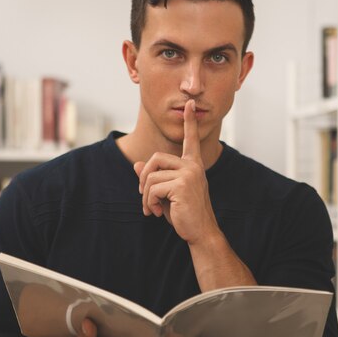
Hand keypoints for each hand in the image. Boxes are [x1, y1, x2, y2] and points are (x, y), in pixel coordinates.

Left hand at [134, 99, 219, 243]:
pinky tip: (156, 212)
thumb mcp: (167, 193)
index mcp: (193, 165)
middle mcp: (192, 166)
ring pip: (151, 176)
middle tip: (144, 195)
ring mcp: (189, 174)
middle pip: (155, 158)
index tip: (189, 104)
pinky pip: (152, 188)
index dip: (189, 122)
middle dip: (143, 177)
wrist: (200, 232)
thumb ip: (154, 177)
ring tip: (151, 209)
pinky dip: (149, 202)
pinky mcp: (182, 184)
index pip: (190, 139)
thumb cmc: (185, 214)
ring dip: (145, 196)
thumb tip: (136, 164)